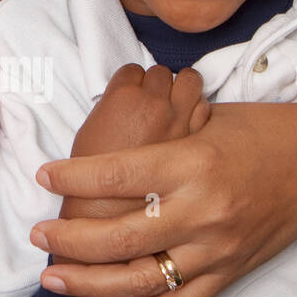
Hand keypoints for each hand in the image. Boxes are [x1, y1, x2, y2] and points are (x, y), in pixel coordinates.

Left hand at [53, 64, 208, 296]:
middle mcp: (204, 211)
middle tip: (36, 236)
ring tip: (52, 278)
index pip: (118, 175)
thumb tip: (94, 153)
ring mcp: (218, 249)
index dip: (73, 177)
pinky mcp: (230, 274)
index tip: (43, 175)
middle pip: (121, 235)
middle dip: (69, 240)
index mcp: (192, 163)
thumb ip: (151, 142)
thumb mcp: (198, 121)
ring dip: (89, 284)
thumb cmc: (253, 132)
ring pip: (142, 279)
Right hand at [64, 64, 208, 219]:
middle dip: (155, 83)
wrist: (116, 225)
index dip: (128, 81)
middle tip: (148, 98)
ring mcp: (184, 122)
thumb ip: (112, 111)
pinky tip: (187, 127)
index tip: (127, 92)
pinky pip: (205, 109)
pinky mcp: (204, 142)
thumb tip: (127, 101)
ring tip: (171, 105)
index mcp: (124, 99)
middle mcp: (159, 105)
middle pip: (162, 74)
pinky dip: (197, 112)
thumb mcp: (91, 138)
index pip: (132, 71)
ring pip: (190, 85)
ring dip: (180, 90)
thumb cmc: (96, 188)